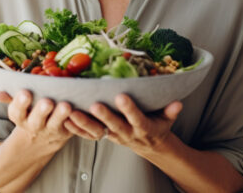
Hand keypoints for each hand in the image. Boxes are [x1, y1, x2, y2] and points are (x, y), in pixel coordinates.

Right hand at [0, 90, 72, 147]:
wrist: (41, 141)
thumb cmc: (30, 114)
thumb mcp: (18, 109)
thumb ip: (11, 98)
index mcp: (20, 118)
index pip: (17, 112)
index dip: (20, 103)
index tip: (25, 93)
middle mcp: (35, 126)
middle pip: (37, 120)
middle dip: (41, 111)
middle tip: (47, 101)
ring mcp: (51, 130)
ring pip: (55, 123)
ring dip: (60, 115)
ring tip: (66, 106)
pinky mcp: (66, 132)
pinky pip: (71, 127)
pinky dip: (75, 120)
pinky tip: (79, 110)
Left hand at [65, 94, 181, 155]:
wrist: (148, 145)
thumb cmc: (156, 126)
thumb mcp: (166, 120)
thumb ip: (170, 111)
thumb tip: (178, 102)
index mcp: (142, 127)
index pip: (137, 119)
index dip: (130, 109)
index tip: (122, 97)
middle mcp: (126, 132)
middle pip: (114, 125)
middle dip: (104, 115)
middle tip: (95, 105)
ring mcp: (113, 136)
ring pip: (96, 131)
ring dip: (83, 122)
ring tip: (72, 111)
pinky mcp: (102, 136)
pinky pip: (86, 134)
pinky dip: (75, 128)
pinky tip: (64, 119)